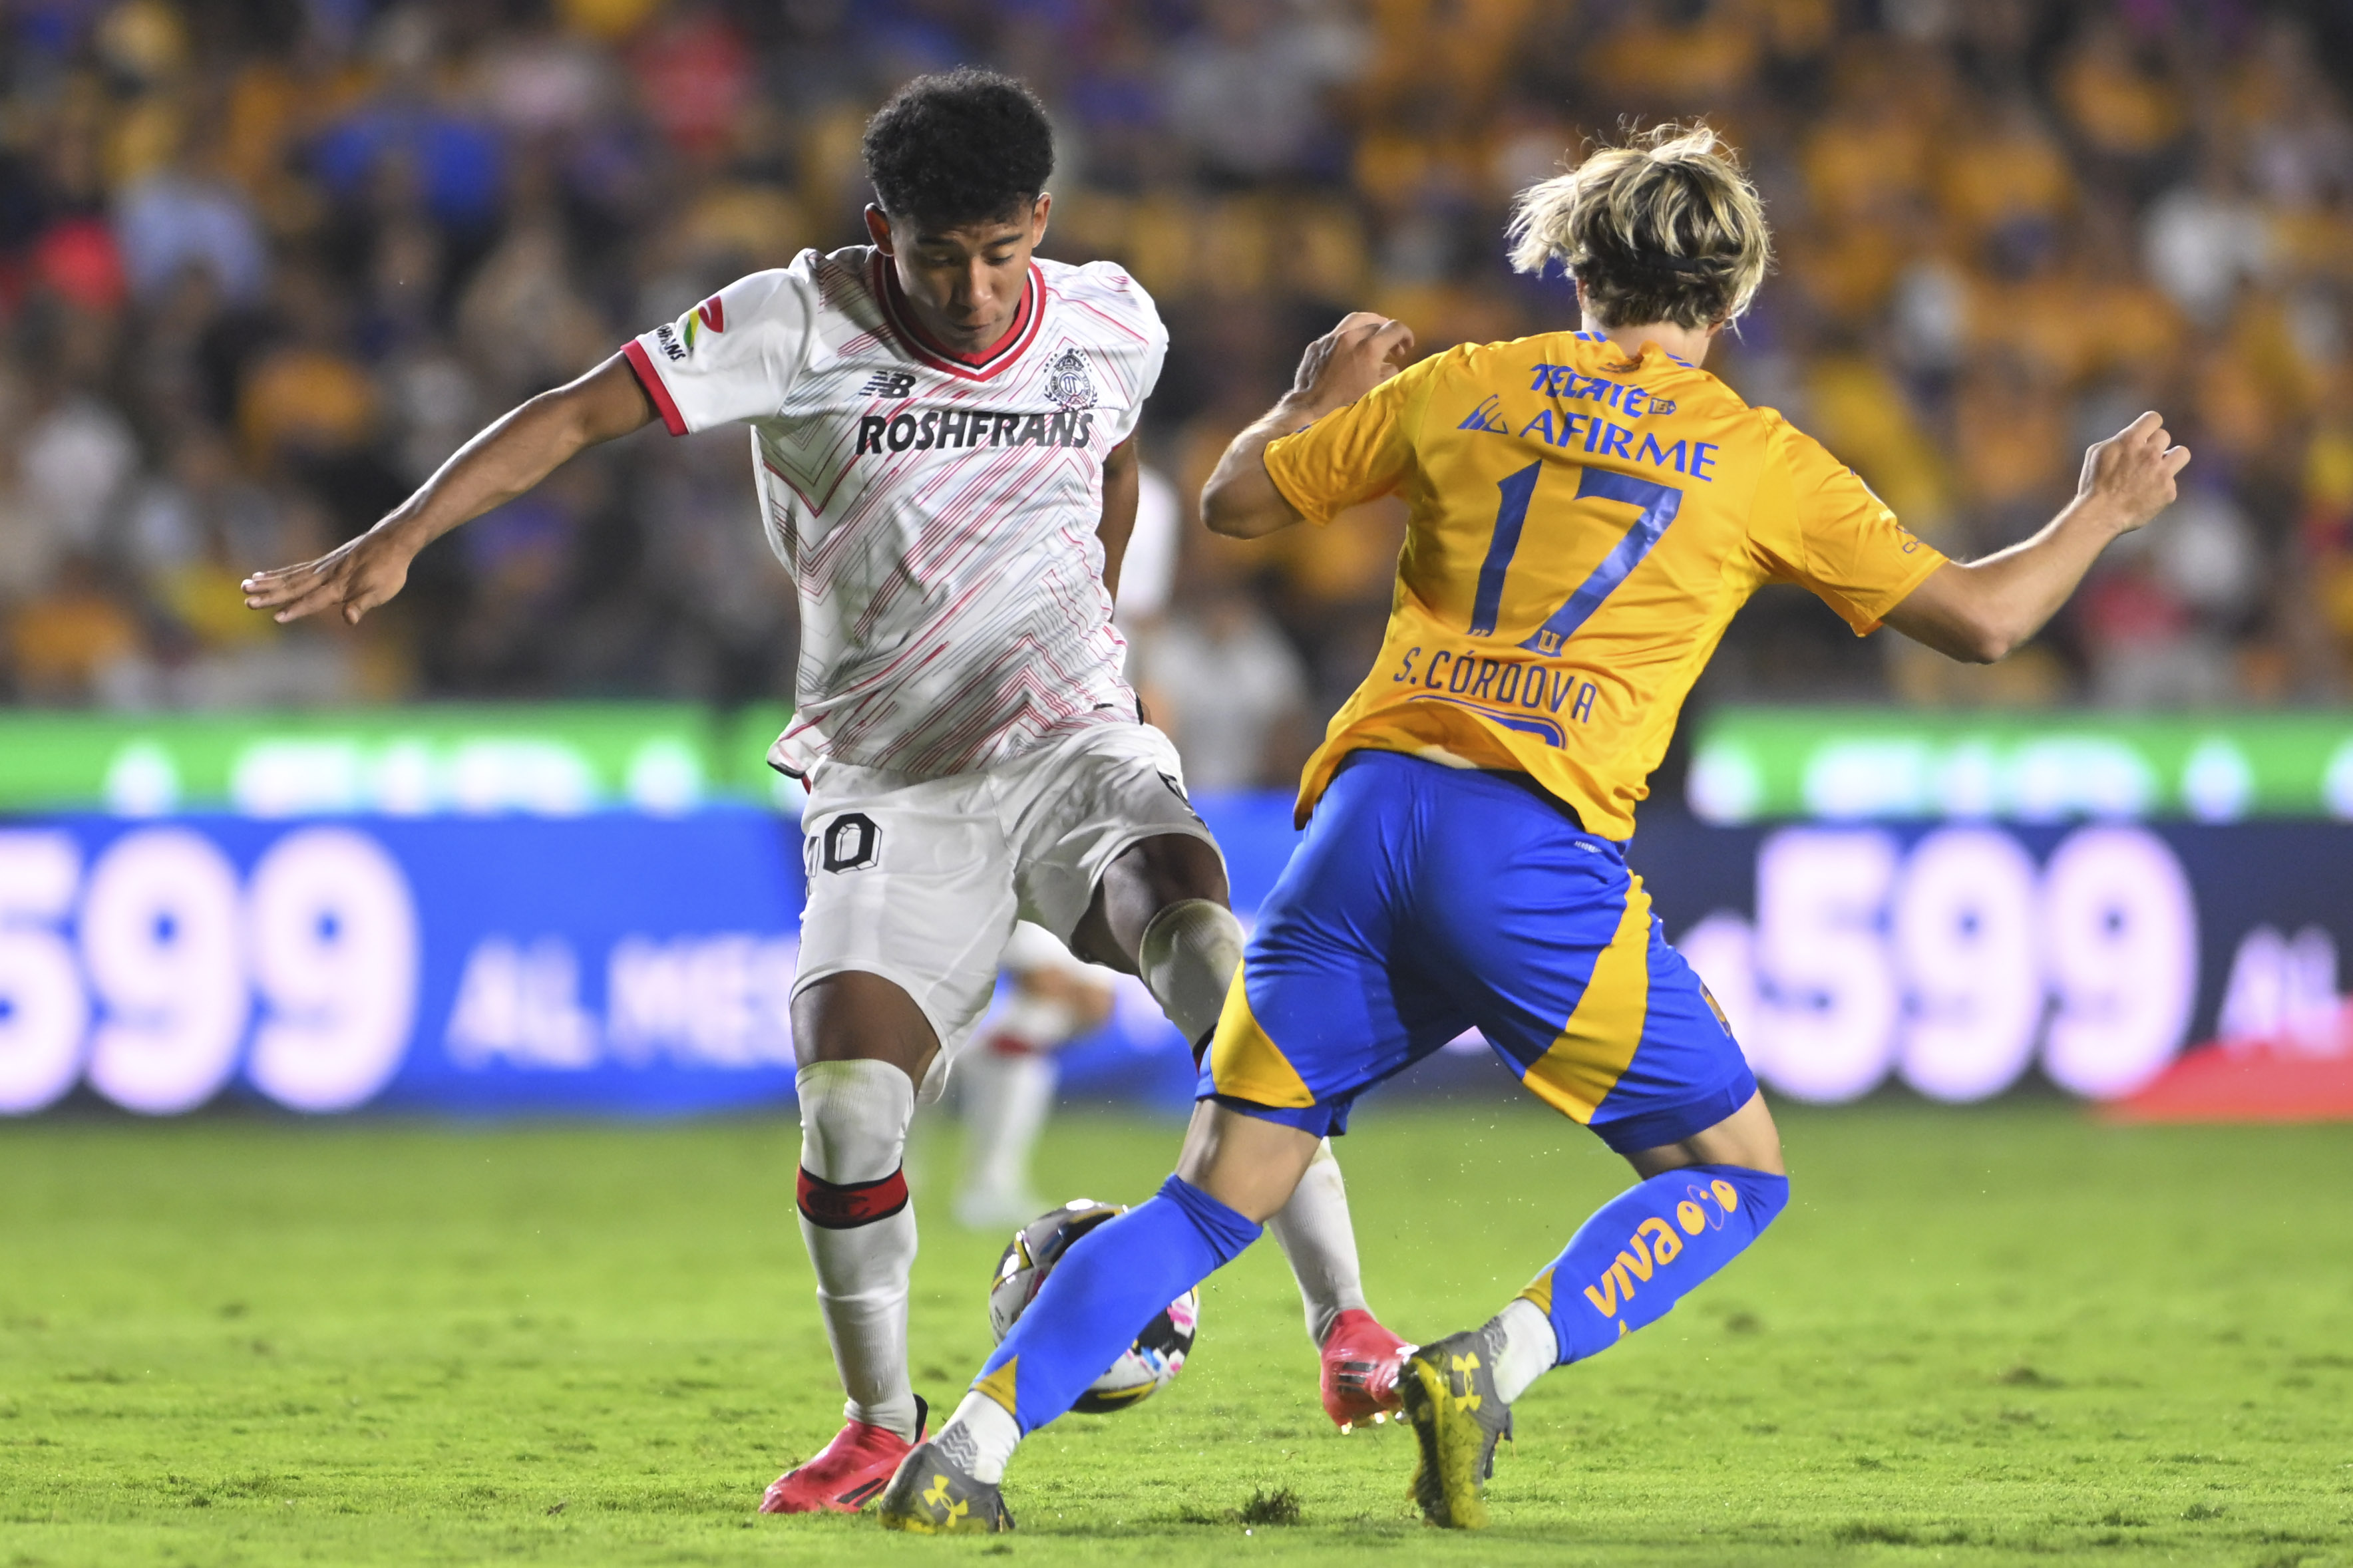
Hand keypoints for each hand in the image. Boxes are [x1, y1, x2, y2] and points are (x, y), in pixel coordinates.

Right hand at [241, 521, 422, 624]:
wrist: (392, 541)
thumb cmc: (390, 571)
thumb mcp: (381, 592)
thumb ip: (361, 605)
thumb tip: (349, 619)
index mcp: (339, 586)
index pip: (313, 600)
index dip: (296, 610)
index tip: (276, 618)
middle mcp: (325, 575)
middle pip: (293, 587)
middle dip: (270, 596)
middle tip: (247, 601)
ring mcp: (322, 567)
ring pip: (289, 576)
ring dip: (266, 583)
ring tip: (245, 585)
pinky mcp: (322, 562)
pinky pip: (295, 569)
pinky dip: (277, 573)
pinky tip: (263, 575)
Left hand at [1287, 311, 1415, 415]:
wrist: (1310, 406)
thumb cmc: (1346, 402)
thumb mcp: (1376, 389)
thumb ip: (1390, 372)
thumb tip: (1390, 364)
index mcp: (1369, 348)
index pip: (1394, 328)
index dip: (1406, 334)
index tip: (1408, 345)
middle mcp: (1351, 337)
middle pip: (1377, 323)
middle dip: (1389, 333)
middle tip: (1394, 348)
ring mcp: (1332, 338)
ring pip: (1356, 320)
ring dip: (1371, 325)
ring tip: (1375, 336)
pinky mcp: (1318, 344)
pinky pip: (1338, 333)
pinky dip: (1350, 336)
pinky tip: (1351, 349)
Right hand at [2078, 411, 2190, 533]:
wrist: (2100, 514)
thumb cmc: (2094, 484)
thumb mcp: (2097, 453)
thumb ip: (2118, 441)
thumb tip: (2130, 438)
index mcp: (2130, 440)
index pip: (2153, 419)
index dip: (2149, 426)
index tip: (2146, 435)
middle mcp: (2149, 453)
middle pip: (2165, 436)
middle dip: (2154, 446)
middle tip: (2143, 460)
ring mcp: (2161, 472)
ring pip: (2182, 453)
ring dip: (2171, 459)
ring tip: (2159, 469)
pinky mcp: (2169, 491)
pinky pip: (2171, 483)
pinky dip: (2160, 488)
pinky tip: (2146, 496)